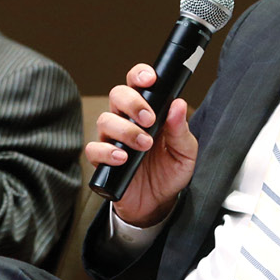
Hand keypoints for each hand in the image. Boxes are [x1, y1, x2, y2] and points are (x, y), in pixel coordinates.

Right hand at [83, 64, 197, 227]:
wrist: (158, 204)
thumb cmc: (169, 172)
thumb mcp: (185, 152)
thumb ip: (180, 129)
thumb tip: (178, 105)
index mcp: (146, 112)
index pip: (137, 84)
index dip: (139, 75)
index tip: (150, 79)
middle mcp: (126, 121)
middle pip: (117, 95)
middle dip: (133, 103)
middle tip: (149, 120)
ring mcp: (112, 140)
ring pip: (105, 120)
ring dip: (125, 130)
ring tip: (144, 145)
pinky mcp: (102, 161)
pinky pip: (94, 149)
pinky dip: (106, 152)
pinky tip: (122, 158)